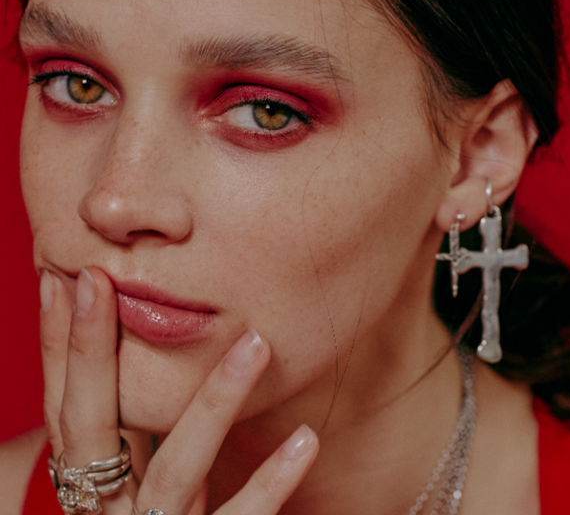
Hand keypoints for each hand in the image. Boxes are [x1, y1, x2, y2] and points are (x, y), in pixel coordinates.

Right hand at [40, 267, 318, 514]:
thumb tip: (119, 343)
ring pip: (176, 469)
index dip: (60, 348)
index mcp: (87, 485)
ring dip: (217, 400)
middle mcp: (105, 512)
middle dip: (91, 354)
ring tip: (258, 343)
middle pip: (91, 430)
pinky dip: (270, 483)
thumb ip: (121, 433)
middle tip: (101, 282)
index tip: (71, 280)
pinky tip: (306, 439)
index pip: (64, 409)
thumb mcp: (120, 486)